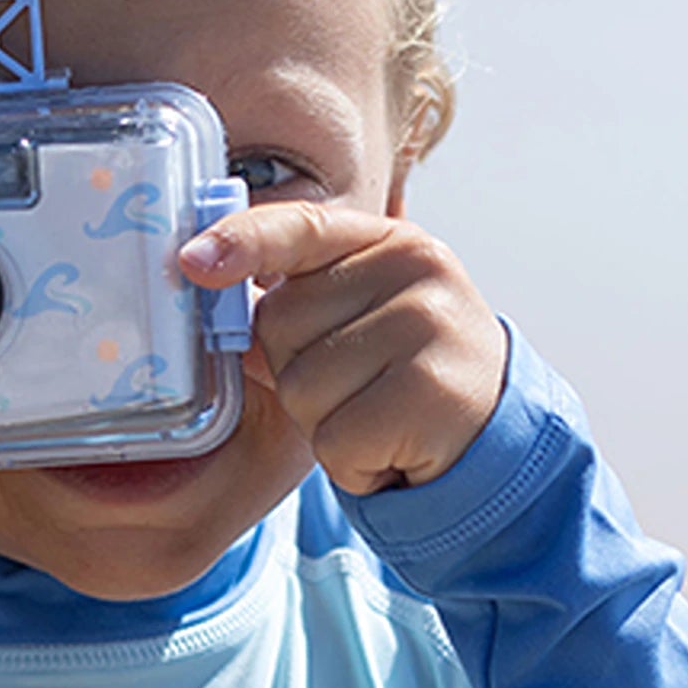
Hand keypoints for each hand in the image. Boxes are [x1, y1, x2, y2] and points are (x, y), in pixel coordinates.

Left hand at [179, 203, 507, 495]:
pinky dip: (350, 461)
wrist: (496, 440)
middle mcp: (416, 271)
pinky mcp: (431, 395)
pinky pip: (333, 437)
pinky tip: (390, 449)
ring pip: (300, 388)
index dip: (241, 241)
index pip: (299, 227)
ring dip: (323, 423)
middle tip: (358, 387)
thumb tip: (209, 283)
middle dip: (296, 372)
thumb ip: (296, 300)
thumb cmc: (402, 374)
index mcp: (390, 242)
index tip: (191, 261)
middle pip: (280, 325)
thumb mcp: (359, 319)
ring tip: (377, 417)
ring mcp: (428, 328)